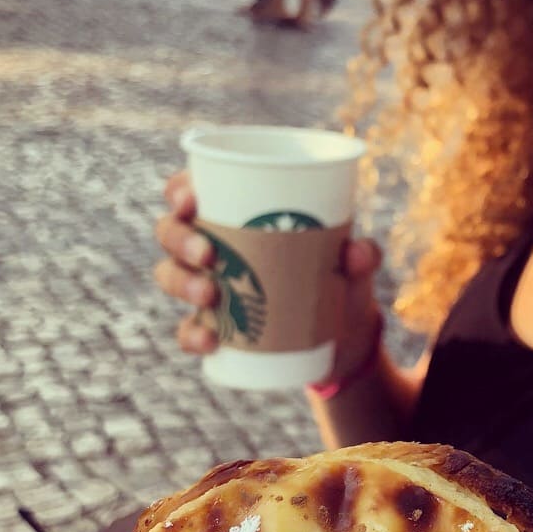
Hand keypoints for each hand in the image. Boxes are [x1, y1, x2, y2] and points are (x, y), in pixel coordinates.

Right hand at [153, 171, 386, 374]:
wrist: (342, 334)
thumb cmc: (340, 277)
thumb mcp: (356, 264)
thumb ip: (363, 254)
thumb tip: (356, 251)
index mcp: (233, 213)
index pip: (187, 191)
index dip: (178, 191)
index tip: (191, 200)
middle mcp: (211, 245)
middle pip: (169, 231)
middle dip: (179, 240)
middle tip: (208, 253)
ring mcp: (207, 286)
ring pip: (170, 276)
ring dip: (181, 284)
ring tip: (211, 295)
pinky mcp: (215, 326)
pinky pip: (188, 330)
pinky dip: (192, 335)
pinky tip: (210, 340)